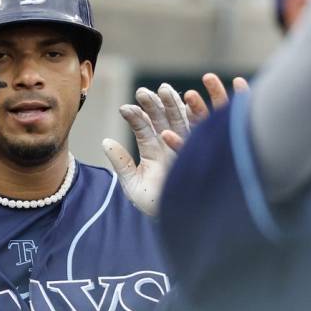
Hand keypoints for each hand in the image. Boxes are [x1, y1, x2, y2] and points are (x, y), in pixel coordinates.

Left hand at [103, 74, 249, 216]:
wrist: (181, 221)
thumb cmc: (156, 204)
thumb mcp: (133, 185)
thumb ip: (121, 162)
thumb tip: (105, 141)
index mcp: (154, 151)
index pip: (144, 129)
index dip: (136, 117)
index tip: (125, 108)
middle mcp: (172, 144)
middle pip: (163, 119)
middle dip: (155, 104)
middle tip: (143, 92)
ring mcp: (189, 146)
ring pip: (183, 120)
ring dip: (175, 105)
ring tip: (164, 90)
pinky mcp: (205, 151)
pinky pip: (204, 130)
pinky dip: (202, 114)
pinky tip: (192, 102)